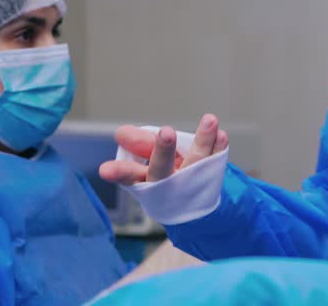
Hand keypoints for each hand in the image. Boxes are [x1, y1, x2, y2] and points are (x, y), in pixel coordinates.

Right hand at [98, 114, 228, 184]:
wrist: (191, 206)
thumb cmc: (163, 177)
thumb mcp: (146, 164)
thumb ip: (139, 144)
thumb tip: (123, 132)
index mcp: (143, 180)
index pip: (127, 175)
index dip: (118, 172)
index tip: (106, 170)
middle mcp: (165, 183)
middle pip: (162, 168)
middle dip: (163, 150)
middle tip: (166, 132)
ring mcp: (188, 182)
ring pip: (195, 161)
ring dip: (203, 140)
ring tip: (210, 120)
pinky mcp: (208, 177)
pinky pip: (215, 160)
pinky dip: (218, 147)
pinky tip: (221, 134)